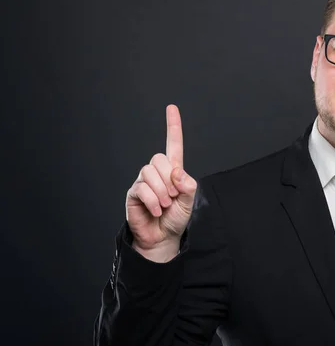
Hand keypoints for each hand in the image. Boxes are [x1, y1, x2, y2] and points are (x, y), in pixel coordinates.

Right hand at [125, 105, 196, 260]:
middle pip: (159, 158)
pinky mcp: (133, 193)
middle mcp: (157, 172)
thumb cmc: (176, 218)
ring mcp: (143, 181)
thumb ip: (188, 186)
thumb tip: (177, 171)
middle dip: (169, 179)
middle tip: (174, 197)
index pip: (173, 144)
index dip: (173, 126)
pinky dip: (153, 201)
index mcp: (173, 171)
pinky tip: (157, 211)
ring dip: (161, 192)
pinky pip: (142, 188)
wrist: (162, 238)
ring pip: (149, 172)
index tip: (171, 108)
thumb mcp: (189, 202)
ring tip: (165, 205)